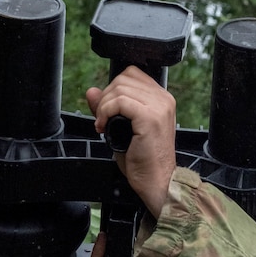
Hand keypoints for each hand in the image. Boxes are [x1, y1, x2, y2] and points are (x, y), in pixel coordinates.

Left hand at [86, 67, 177, 217]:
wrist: (158, 182)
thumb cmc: (144, 161)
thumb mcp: (123, 129)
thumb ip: (108, 108)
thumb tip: (91, 91)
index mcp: (162, 100)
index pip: (132, 74)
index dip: (114, 88)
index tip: (107, 110)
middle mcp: (164, 100)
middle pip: (124, 78)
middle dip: (106, 97)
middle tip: (102, 119)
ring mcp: (159, 107)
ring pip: (119, 88)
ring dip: (103, 106)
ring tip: (102, 125)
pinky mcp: (150, 117)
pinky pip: (119, 101)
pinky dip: (105, 112)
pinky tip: (104, 127)